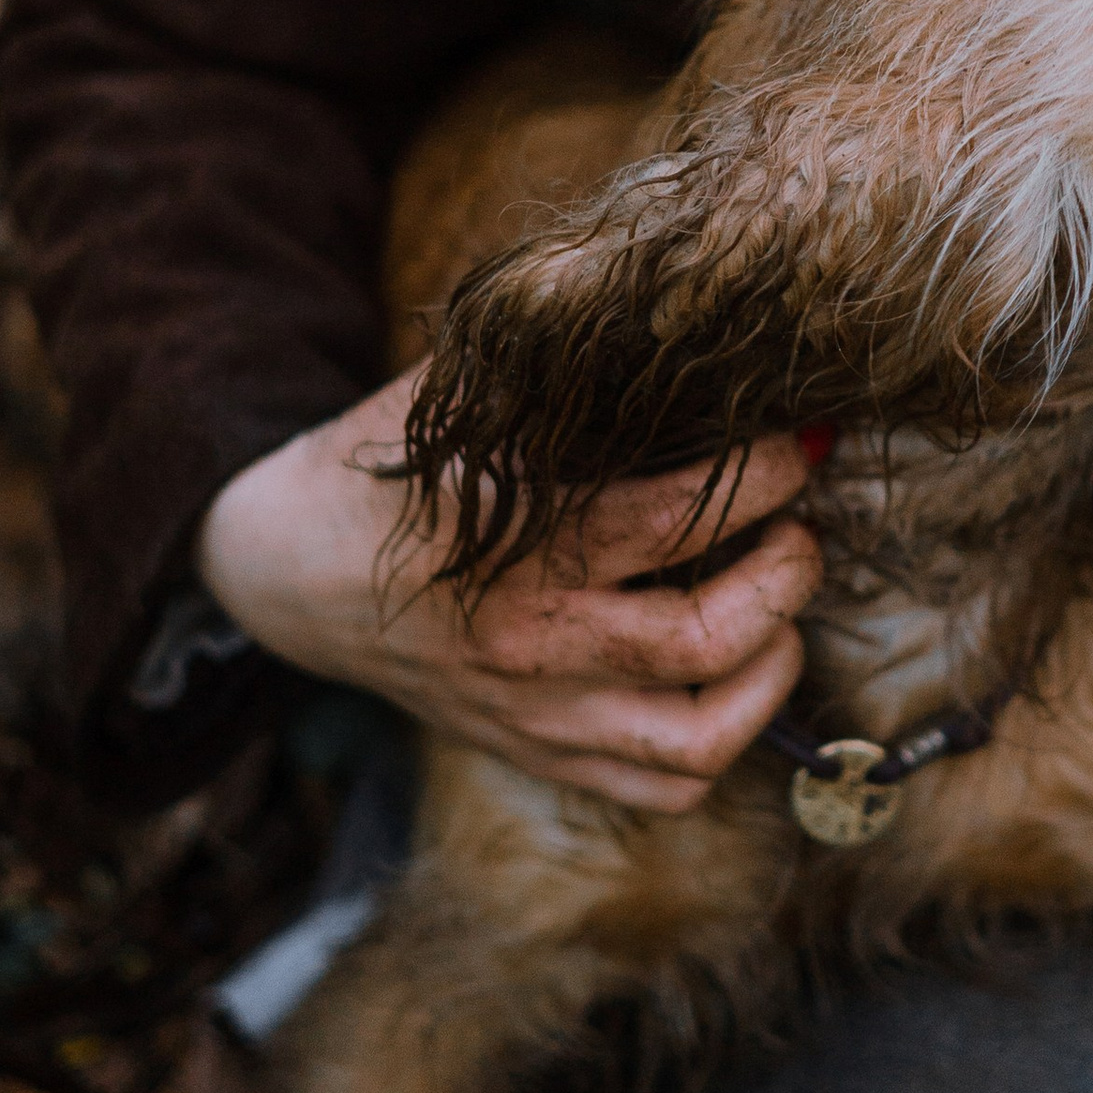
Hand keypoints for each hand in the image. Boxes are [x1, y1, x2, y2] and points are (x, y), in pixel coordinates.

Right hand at [197, 366, 825, 813]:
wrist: (290, 570)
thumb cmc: (390, 465)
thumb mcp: (457, 396)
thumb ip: (556, 364)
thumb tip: (682, 304)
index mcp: (511, 537)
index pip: (681, 514)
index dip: (770, 471)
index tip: (801, 437)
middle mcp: (528, 640)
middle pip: (710, 636)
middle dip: (790, 572)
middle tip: (802, 526)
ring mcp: (534, 712)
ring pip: (700, 735)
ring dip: (773, 670)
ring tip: (783, 614)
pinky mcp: (536, 753)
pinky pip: (662, 787)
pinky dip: (723, 741)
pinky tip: (735, 677)